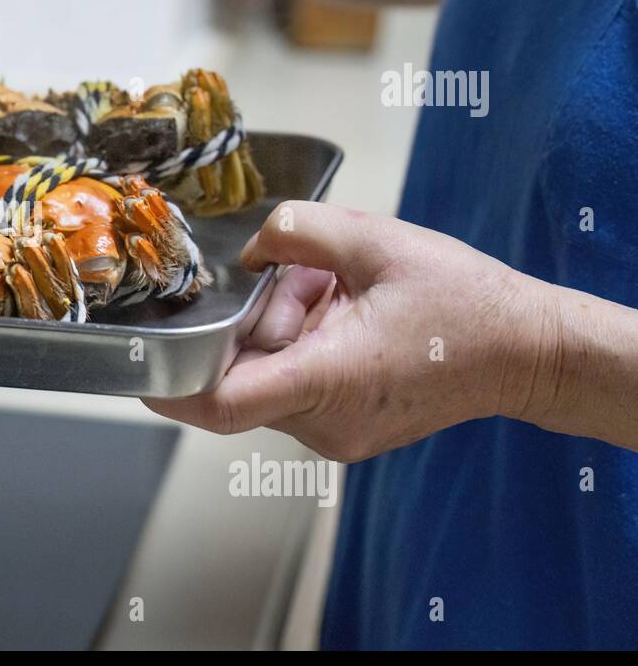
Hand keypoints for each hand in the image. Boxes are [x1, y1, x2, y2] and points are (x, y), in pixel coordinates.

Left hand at [143, 202, 553, 461]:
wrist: (526, 354)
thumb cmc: (465, 305)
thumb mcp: (377, 241)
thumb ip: (299, 230)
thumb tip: (251, 245)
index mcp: (328, 380)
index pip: (222, 403)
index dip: (169, 385)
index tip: (138, 360)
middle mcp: (322, 423)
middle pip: (241, 373)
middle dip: (254, 319)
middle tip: (306, 279)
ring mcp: (332, 434)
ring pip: (266, 376)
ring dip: (282, 328)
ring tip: (337, 294)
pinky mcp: (341, 431)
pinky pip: (292, 384)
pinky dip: (302, 345)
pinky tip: (344, 315)